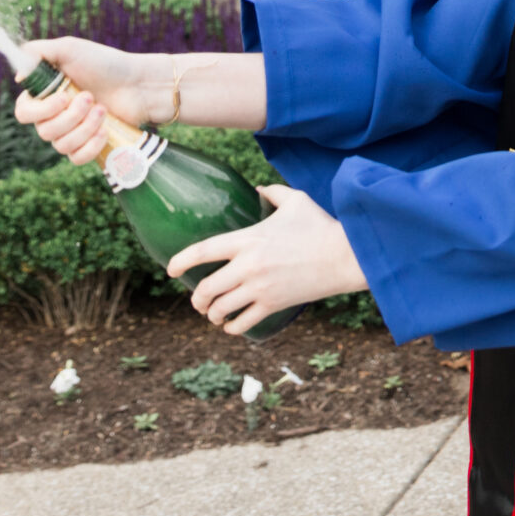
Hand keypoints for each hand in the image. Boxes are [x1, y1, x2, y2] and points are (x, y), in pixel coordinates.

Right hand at [11, 37, 155, 165]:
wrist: (140, 83)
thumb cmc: (106, 63)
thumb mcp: (70, 48)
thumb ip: (37, 52)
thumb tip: (18, 77)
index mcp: (45, 94)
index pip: (23, 113)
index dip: (39, 111)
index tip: (62, 97)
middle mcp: (55, 115)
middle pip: (44, 131)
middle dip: (70, 116)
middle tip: (90, 97)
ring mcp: (72, 132)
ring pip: (61, 145)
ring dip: (84, 128)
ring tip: (103, 109)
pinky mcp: (89, 146)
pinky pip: (77, 159)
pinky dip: (90, 146)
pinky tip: (104, 131)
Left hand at [170, 185, 369, 335]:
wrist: (345, 256)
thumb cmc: (320, 225)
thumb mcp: (295, 200)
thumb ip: (272, 192)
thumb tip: (258, 188)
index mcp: (248, 239)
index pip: (203, 250)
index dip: (181, 260)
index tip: (169, 268)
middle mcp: (248, 265)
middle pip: (206, 288)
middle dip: (196, 298)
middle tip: (196, 300)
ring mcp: (260, 288)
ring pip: (221, 308)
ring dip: (211, 314)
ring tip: (213, 313)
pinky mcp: (274, 304)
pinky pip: (242, 323)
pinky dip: (231, 327)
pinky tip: (231, 325)